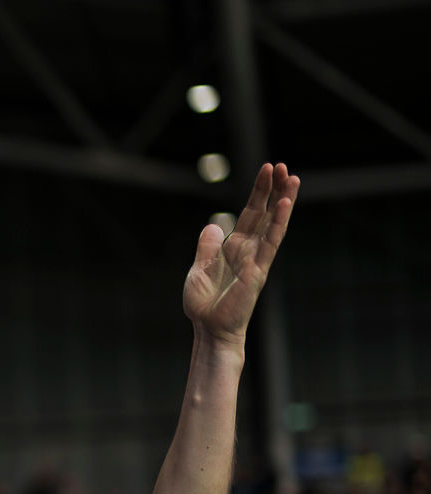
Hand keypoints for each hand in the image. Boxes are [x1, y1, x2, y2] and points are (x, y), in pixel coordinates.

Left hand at [185, 163, 296, 346]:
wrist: (209, 328)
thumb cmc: (205, 304)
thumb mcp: (200, 268)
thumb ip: (208, 247)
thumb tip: (213, 225)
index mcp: (234, 247)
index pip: (250, 214)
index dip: (258, 193)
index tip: (267, 170)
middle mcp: (249, 250)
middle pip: (265, 213)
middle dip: (273, 189)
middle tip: (283, 165)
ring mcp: (257, 258)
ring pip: (274, 223)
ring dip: (283, 200)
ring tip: (293, 177)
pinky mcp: (258, 269)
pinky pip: (270, 242)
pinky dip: (278, 222)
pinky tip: (284, 204)